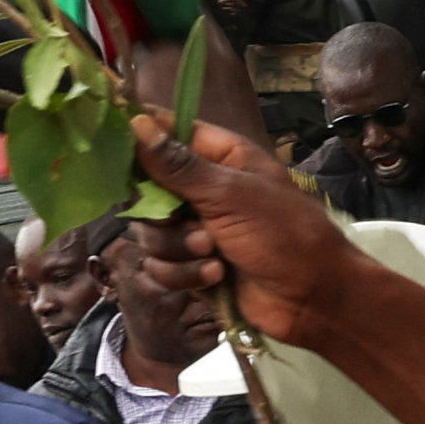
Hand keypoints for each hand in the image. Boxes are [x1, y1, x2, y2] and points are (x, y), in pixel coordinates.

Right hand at [129, 106, 367, 331]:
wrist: (313, 300)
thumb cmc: (284, 234)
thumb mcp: (230, 194)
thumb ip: (178, 164)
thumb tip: (135, 123)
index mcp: (220, 156)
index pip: (167, 131)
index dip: (139, 136)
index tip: (111, 145)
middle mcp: (204, 189)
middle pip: (147, 191)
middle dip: (164, 215)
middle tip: (191, 223)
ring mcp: (197, 229)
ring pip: (151, 233)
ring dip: (179, 249)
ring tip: (214, 255)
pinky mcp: (193, 267)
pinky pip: (162, 266)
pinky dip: (185, 275)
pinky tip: (216, 278)